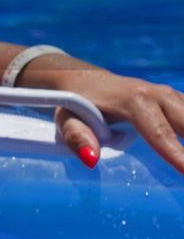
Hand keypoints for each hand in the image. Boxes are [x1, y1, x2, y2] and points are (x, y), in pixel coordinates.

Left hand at [49, 70, 183, 173]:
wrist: (84, 79)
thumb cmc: (75, 103)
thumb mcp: (66, 119)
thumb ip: (77, 138)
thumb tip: (91, 159)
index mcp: (133, 100)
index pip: (160, 133)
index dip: (178, 154)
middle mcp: (158, 95)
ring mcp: (171, 96)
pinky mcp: (177, 101)